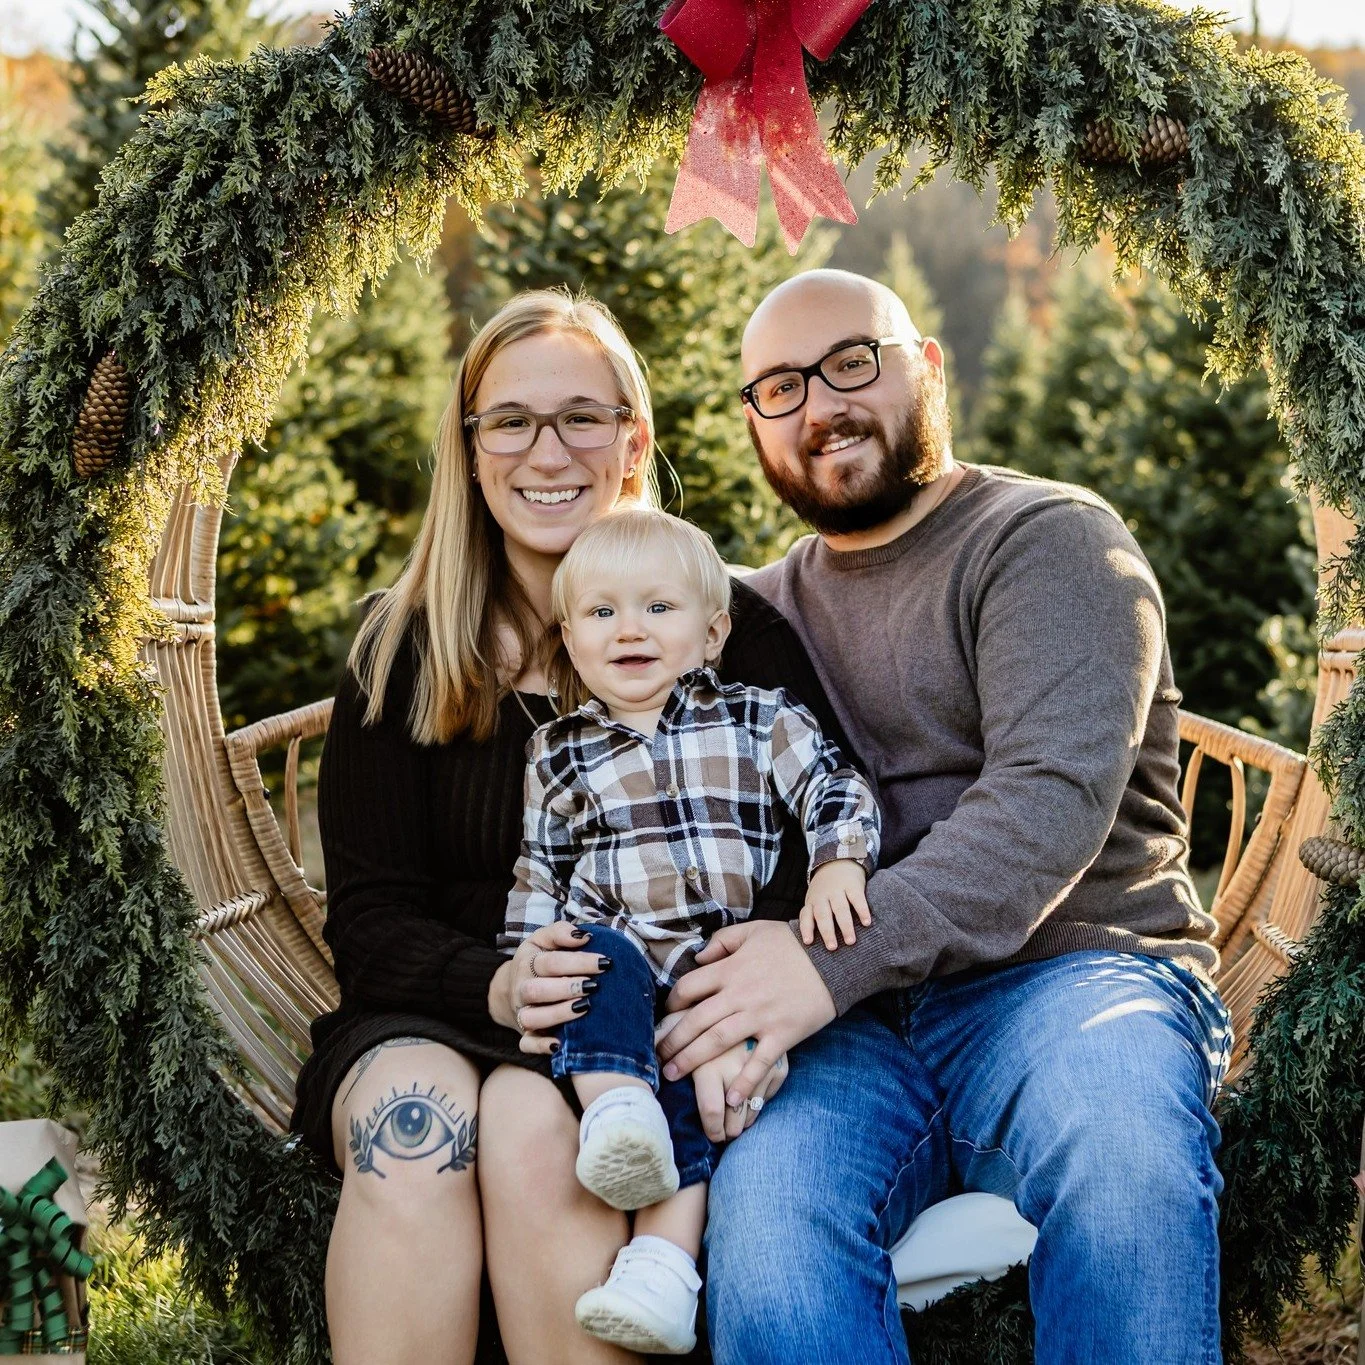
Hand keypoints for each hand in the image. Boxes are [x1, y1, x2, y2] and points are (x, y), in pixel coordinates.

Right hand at [488, 922, 610, 1054]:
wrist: (511, 988)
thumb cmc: (538, 961)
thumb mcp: (543, 940)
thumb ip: (560, 932)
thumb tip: (583, 936)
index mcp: (527, 963)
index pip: (551, 962)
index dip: (578, 962)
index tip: (604, 962)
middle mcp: (522, 989)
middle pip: (538, 990)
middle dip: (567, 988)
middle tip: (594, 985)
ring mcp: (522, 1013)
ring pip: (533, 1018)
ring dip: (558, 1014)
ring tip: (585, 1007)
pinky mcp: (525, 1034)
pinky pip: (527, 1045)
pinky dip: (541, 1047)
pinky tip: (560, 1045)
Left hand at [658, 920, 835, 1105]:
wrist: (834, 958)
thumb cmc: (792, 943)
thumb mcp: (754, 931)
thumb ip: (722, 942)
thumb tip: (699, 957)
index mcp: (731, 969)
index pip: (689, 988)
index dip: (672, 1004)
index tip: (665, 1017)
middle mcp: (740, 995)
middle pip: (696, 1021)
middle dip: (672, 1041)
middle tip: (657, 1059)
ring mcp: (761, 1016)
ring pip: (718, 1042)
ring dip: (692, 1061)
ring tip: (673, 1076)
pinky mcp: (783, 1034)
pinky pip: (759, 1061)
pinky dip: (744, 1081)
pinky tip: (730, 1098)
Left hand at [799, 859, 870, 950]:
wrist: (838, 860)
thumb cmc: (825, 888)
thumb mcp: (814, 899)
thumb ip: (812, 916)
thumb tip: (811, 943)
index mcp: (812, 901)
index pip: (806, 915)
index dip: (806, 928)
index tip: (808, 942)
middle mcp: (823, 896)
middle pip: (823, 914)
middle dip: (827, 931)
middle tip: (832, 947)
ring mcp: (837, 889)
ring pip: (840, 909)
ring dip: (845, 925)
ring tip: (850, 941)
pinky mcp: (852, 885)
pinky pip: (857, 899)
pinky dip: (862, 911)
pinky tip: (867, 923)